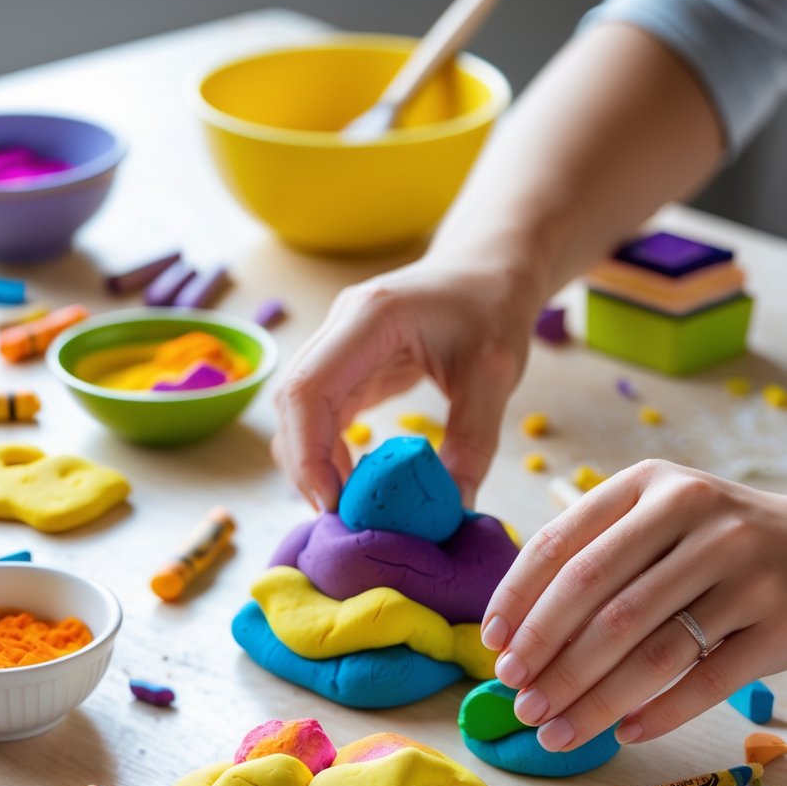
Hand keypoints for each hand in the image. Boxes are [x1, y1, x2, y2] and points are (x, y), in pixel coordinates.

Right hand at [271, 253, 541, 510]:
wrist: (488, 268)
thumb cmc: (493, 309)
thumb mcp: (495, 376)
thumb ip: (472, 443)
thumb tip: (453, 512)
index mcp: (370, 316)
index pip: (308, 388)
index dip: (308, 452)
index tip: (333, 504)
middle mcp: (340, 326)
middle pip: (292, 403)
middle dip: (306, 466)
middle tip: (342, 517)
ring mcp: (336, 344)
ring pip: (297, 412)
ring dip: (313, 462)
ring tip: (351, 507)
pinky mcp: (344, 365)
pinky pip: (318, 415)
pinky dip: (327, 453)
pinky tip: (355, 484)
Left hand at [481, 459, 786, 747]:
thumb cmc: (710, 541)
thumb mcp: (654, 518)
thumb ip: (592, 554)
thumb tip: (512, 635)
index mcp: (649, 483)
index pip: (562, 543)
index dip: (518, 600)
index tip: (492, 645)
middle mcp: (697, 515)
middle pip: (600, 600)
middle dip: (548, 658)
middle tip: (518, 701)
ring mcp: (744, 568)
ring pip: (649, 648)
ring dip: (591, 699)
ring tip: (553, 732)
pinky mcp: (781, 622)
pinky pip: (706, 679)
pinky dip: (659, 712)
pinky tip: (623, 732)